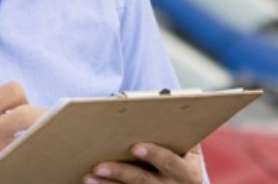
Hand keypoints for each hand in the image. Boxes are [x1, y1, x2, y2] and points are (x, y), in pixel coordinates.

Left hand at [84, 144, 204, 183]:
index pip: (169, 162)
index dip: (154, 154)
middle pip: (144, 179)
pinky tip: (92, 182)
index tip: (134, 147)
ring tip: (88, 176)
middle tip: (98, 165)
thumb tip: (155, 101)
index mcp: (187, 172)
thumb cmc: (182, 160)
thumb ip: (177, 133)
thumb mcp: (188, 150)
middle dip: (121, 172)